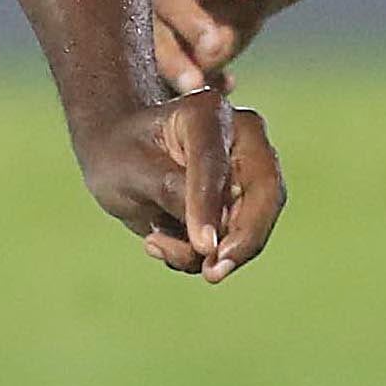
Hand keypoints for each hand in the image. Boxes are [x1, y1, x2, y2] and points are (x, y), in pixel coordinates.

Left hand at [77, 88, 283, 283]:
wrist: (122, 158)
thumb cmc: (122, 154)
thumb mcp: (131, 170)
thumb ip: (170, 193)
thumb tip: (210, 241)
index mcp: (208, 113)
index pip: (215, 164)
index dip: (210, 206)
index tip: (204, 246)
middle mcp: (241, 138)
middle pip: (264, 193)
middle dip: (242, 239)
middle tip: (213, 272)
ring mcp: (248, 173)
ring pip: (253, 224)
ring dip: (210, 253)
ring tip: (155, 244)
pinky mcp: (243, 206)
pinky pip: (235, 242)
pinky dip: (200, 256)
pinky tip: (160, 241)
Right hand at [149, 0, 292, 91]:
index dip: (188, 21)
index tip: (214, 43)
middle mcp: (154, 5)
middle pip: (151, 35)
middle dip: (172, 61)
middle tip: (195, 83)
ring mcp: (159, 36)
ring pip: (156, 63)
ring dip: (176, 81)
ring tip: (202, 91)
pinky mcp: (171, 62)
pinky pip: (172, 83)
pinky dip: (197, 89)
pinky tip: (225, 85)